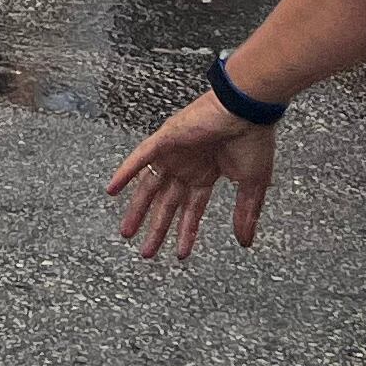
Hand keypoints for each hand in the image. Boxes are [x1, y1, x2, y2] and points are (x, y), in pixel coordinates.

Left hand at [107, 89, 275, 258]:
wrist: (247, 111)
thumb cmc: (253, 141)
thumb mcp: (252, 185)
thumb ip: (245, 213)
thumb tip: (245, 242)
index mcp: (206, 174)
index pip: (191, 210)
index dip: (185, 232)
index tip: (180, 254)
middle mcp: (187, 166)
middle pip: (166, 203)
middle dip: (156, 228)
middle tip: (146, 252)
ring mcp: (174, 154)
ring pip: (149, 185)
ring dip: (137, 209)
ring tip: (127, 232)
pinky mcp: (165, 139)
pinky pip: (139, 157)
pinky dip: (125, 173)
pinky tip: (111, 189)